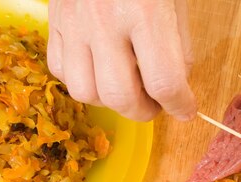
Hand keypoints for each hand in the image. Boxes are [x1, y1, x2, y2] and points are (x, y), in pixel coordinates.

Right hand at [47, 0, 196, 121]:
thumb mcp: (177, 3)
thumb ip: (178, 47)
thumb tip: (173, 89)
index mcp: (146, 12)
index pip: (163, 81)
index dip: (179, 105)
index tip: (186, 109)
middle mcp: (105, 21)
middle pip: (119, 96)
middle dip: (144, 112)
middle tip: (155, 105)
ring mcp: (74, 22)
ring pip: (84, 92)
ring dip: (110, 100)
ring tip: (127, 88)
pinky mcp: (55, 21)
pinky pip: (60, 71)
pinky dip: (82, 80)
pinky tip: (100, 69)